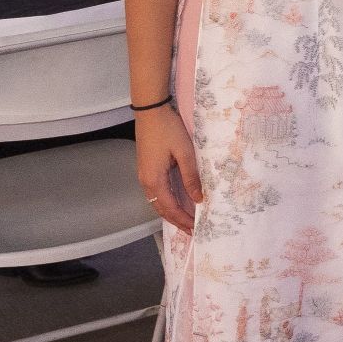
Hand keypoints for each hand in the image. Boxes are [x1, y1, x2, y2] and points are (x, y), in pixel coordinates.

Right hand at [135, 104, 202, 231]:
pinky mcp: (146, 168)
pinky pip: (155, 192)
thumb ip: (191, 177)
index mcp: (154, 180)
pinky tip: (175, 202)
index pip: (170, 207)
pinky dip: (166, 201)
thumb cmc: (168, 129)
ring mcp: (143, 175)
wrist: (150, 111)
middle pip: (161, 208)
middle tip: (191, 230)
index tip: (195, 229)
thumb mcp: (185, 153)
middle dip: (176, 220)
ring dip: (170, 212)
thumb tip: (199, 199)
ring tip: (184, 220)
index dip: (182, 219)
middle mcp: (146, 181)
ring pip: (157, 201)